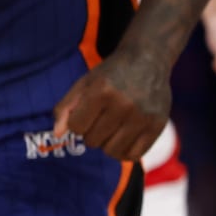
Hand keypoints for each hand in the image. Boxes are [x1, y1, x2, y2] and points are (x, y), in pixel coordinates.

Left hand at [52, 52, 169, 161]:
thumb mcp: (84, 83)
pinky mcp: (158, 125)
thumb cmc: (111, 74)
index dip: (76, 123)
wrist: (148, 60)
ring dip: (106, 144)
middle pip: (93, 141)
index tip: (84, 114)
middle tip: (100, 119)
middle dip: (91, 133)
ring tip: (111, 129)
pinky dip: (124, 152)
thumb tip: (58, 134)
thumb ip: (66, 107)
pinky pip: (134, 155)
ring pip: (112, 151)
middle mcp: (124, 104)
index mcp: (101, 91)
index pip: (76, 127)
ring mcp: (143, 116)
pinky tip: (123, 138)